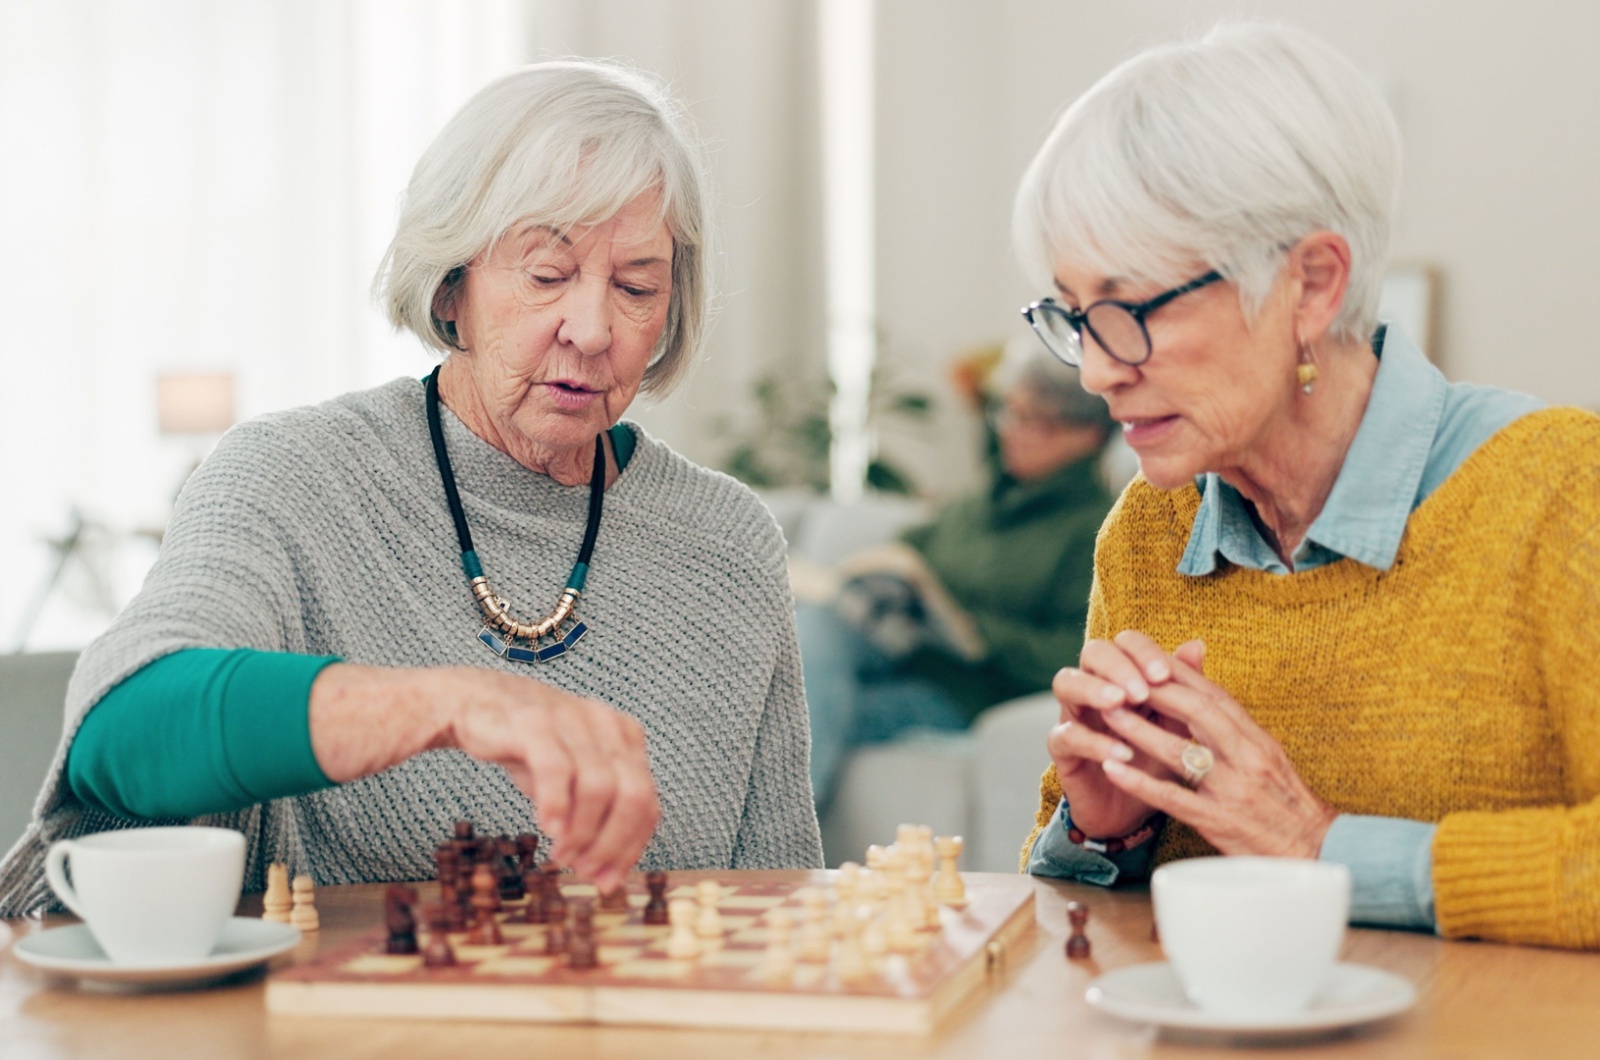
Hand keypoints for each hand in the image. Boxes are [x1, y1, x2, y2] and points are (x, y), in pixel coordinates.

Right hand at [310, 664, 659, 892]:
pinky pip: (557, 769)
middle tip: (585, 872)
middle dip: (613, 844)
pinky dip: (557, 806)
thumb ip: (597, 816)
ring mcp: (571, 719)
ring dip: (583, 833)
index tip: (607, 880)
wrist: (473, 702)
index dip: (631, 847)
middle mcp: (605, 723)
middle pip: (633, 795)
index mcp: (625, 736)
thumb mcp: (573, 781)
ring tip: (560, 856)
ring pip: (599, 787)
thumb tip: (607, 874)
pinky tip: (546, 829)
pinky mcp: (535, 722)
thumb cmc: (529, 748)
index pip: (647, 800)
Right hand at [1046, 631, 1203, 838]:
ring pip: (1067, 683)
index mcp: (1122, 676)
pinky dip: (1094, 742)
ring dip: (1094, 689)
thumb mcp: (1175, 725)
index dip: (1142, 652)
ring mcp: (1073, 715)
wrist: (1133, 811)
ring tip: (1120, 702)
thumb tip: (1197, 645)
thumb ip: (1182, 688)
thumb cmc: (1155, 761)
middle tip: (1142, 690)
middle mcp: (1093, 688)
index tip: (1164, 674)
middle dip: (1118, 666)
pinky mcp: (1062, 749)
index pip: (1124, 643)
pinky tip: (1121, 753)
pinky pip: (1067, 735)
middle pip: (1092, 653)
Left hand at [1093, 639, 1336, 857]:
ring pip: (1179, 750)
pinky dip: (1140, 781)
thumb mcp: (1270, 759)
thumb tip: (1208, 700)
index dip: (1181, 674)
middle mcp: (1247, 758)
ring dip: (1140, 729)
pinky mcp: (1218, 821)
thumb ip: (1239, 731)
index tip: (1150, 658)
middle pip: (1197, 712)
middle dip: (1156, 691)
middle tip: (1121, 676)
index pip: (1216, 696)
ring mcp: (1232, 789)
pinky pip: (1172, 797)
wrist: (1319, 854)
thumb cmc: (1289, 807)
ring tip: (1108, 713)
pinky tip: (1112, 768)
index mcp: (1258, 741)